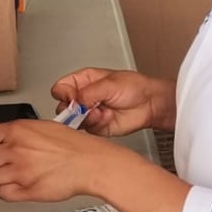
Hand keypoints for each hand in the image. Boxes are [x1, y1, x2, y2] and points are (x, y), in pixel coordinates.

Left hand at [0, 119, 118, 202]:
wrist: (89, 162)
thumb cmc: (72, 144)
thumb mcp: (40, 126)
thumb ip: (19, 133)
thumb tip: (5, 138)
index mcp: (16, 130)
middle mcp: (14, 150)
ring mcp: (20, 171)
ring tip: (9, 176)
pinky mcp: (27, 191)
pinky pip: (3, 194)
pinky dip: (7, 192)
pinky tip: (17, 187)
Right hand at [51, 67, 171, 136]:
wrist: (150, 104)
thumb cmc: (134, 87)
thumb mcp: (109, 83)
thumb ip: (88, 92)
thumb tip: (74, 101)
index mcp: (82, 81)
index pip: (61, 88)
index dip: (64, 93)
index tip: (73, 97)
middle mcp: (83, 97)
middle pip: (63, 106)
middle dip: (73, 109)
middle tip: (85, 108)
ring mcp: (89, 113)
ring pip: (74, 120)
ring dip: (87, 117)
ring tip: (101, 112)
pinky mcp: (97, 127)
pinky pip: (88, 130)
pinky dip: (97, 124)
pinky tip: (108, 117)